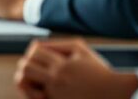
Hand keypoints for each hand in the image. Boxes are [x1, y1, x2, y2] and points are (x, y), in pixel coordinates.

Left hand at [15, 39, 137, 98]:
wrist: (114, 94)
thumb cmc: (98, 71)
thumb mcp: (81, 50)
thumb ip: (59, 44)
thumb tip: (37, 45)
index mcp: (62, 65)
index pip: (34, 51)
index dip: (34, 52)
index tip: (42, 58)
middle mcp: (56, 80)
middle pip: (25, 66)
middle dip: (26, 65)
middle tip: (36, 69)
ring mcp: (55, 95)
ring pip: (23, 82)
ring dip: (25, 80)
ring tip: (34, 81)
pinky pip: (34, 98)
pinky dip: (32, 94)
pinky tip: (40, 93)